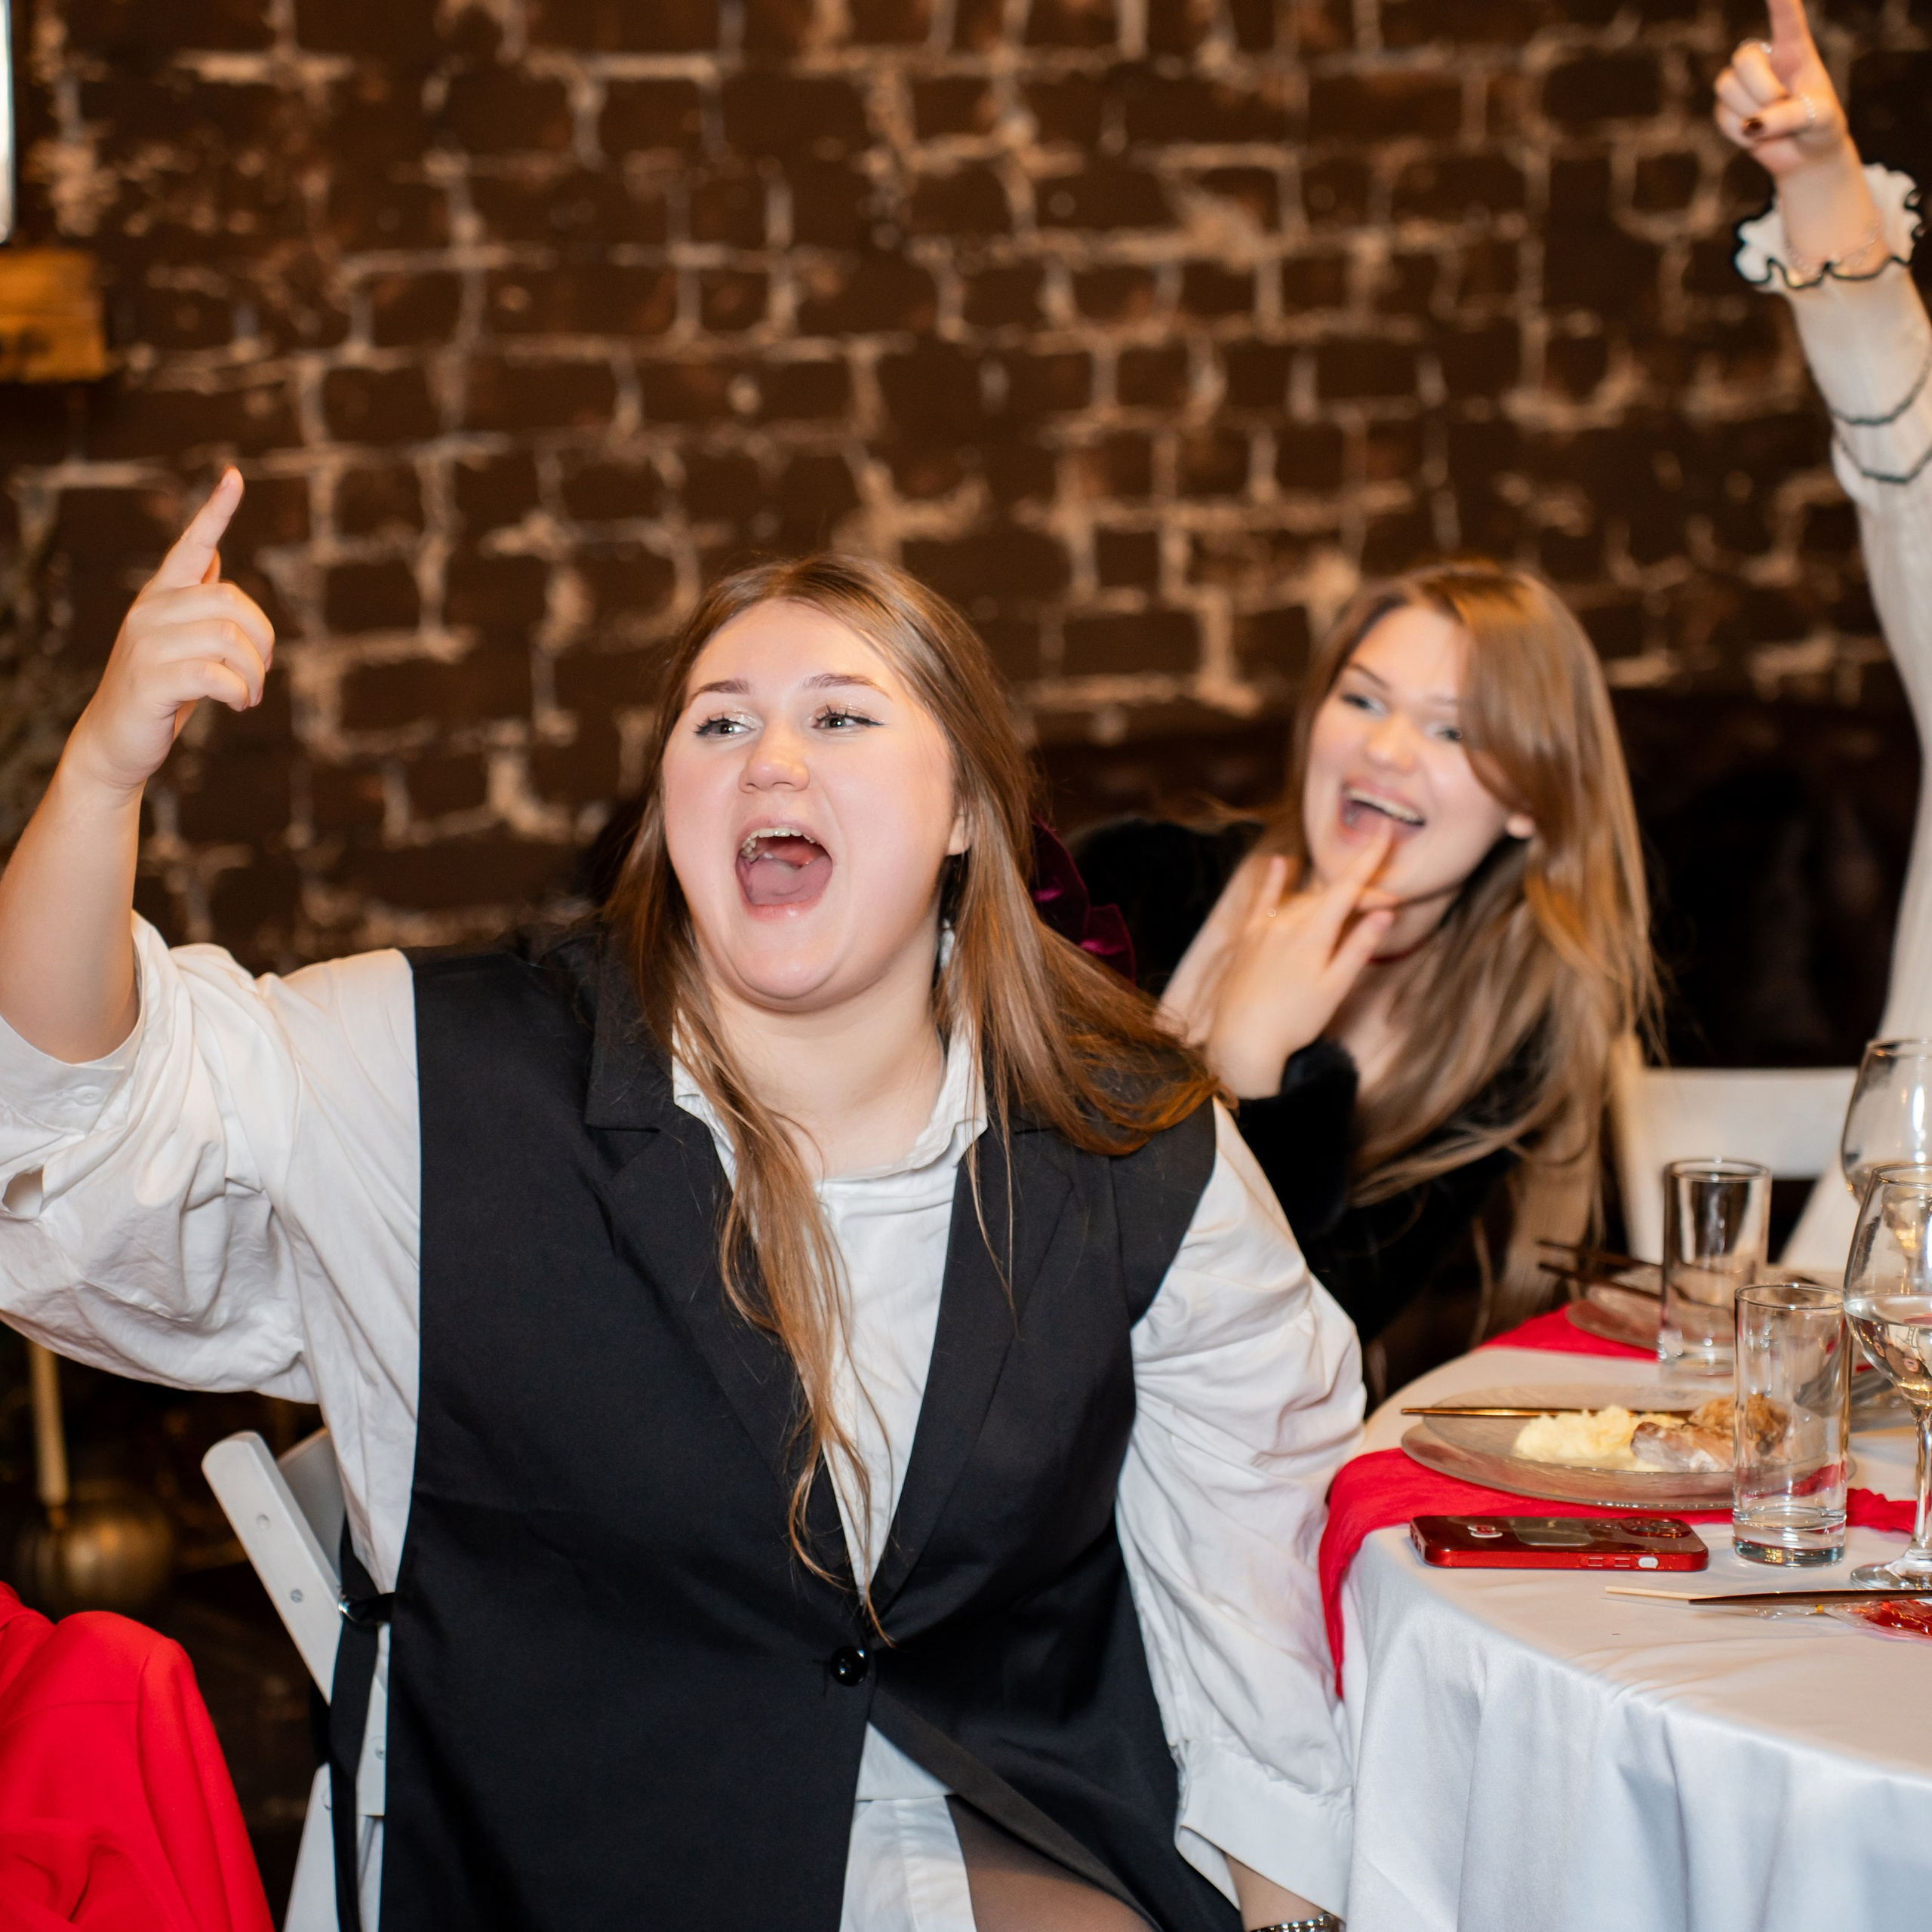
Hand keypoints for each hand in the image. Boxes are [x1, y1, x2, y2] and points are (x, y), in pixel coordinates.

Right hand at [61, 470, 273, 799]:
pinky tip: (237, 704)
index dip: (215, 512)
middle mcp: (149, 611)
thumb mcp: (181, 642)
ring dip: (255, 673)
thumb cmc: (161, 691)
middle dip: (263, 640)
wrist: (117, 740)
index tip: (234, 477)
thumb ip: (195, 602)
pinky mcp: (151, 679)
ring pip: (228, 638)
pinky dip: (239, 691)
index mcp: (160, 597)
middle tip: (263, 672)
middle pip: (231, 601)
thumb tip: (214, 556)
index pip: (190, 545)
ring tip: (249, 695)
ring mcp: (146, 644)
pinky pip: (216, 675)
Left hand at [1193, 828, 1395, 1099]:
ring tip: (1354, 903)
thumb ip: (1359, 947)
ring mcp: (1264, 928)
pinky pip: (1262, 901)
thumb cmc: (1294, 1020)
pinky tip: (1280, 862)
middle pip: (1329, 894)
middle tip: (1388, 902)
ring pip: (1303, 900)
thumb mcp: (1335, 987)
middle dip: (1360, 892)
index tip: (1386, 831)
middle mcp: (1286, 921)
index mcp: (1313, 932)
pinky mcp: (1247, 939)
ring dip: (1330, 897)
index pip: (1348, 886)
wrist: (1242, 1039)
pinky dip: (1273, 882)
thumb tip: (1385, 913)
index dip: (1369, 858)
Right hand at [1713, 0, 1846, 179]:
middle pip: (1743, 58)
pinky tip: (1756, 135)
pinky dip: (1740, 132)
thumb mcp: (1820, 119)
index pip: (1786, 19)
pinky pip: (1722, 117)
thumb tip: (1750, 125)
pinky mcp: (1726, 110)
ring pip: (1726, 87)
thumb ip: (1791, 116)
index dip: (1779, 1)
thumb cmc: (1820, 126)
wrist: (1805, 155)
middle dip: (1760, 88)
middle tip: (1779, 104)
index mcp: (1795, 50)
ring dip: (1749, 111)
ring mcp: (1742, 85)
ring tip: (1771, 124)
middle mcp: (1766, 61)